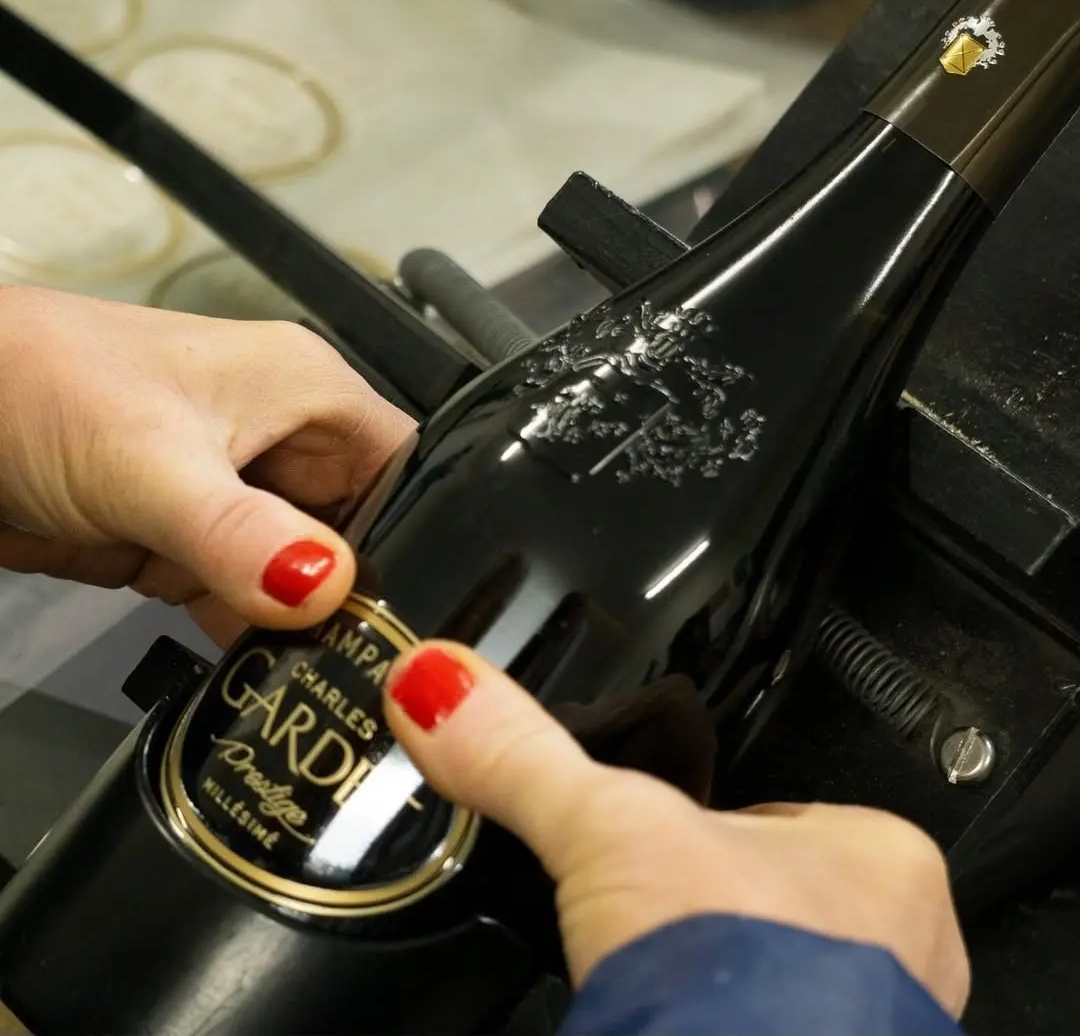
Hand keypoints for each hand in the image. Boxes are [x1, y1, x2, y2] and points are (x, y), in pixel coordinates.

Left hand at [0, 286, 412, 641]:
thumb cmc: (39, 390)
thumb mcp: (151, 465)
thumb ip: (240, 533)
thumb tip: (326, 591)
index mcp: (307, 391)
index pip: (407, 466)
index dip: (427, 533)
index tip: (425, 612)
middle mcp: (285, 440)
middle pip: (363, 530)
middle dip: (364, 595)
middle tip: (376, 667)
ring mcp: (237, 494)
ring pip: (305, 573)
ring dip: (306, 623)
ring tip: (328, 681)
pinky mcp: (193, 540)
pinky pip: (247, 596)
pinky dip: (250, 634)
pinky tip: (263, 675)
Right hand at [385, 641, 970, 1017]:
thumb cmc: (728, 972)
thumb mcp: (603, 828)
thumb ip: (522, 756)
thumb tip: (438, 683)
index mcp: (878, 856)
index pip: (787, 815)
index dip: (716, 827)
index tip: (672, 843)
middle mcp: (908, 946)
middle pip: (791, 901)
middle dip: (723, 911)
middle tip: (661, 923)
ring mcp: (887, 1028)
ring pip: (798, 981)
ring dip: (732, 978)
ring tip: (667, 984)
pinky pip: (783, 1030)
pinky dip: (731, 1024)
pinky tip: (676, 1026)